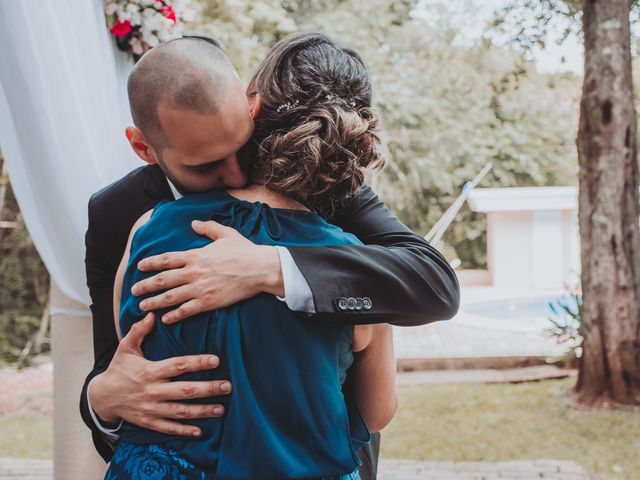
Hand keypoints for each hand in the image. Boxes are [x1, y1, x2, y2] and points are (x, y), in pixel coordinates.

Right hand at [89, 313, 231, 436]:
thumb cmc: (119, 369)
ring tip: (222, 408)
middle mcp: (152, 390)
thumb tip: (152, 314)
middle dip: (208, 389)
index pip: (178, 365)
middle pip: (185, 390)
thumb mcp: (125, 348)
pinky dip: (183, 430)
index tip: (216, 360)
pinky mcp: (148, 421)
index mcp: (150, 371)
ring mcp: (151, 408)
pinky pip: (168, 428)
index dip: (197, 363)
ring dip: (202, 411)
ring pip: (181, 411)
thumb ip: (138, 331)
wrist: (101, 397)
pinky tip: (200, 431)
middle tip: (227, 386)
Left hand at [132, 220, 283, 323]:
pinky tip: (165, 319)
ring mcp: (200, 288)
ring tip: (142, 306)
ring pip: (170, 297)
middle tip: (134, 290)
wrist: (260, 268)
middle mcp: (194, 272)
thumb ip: (208, 228)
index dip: (151, 263)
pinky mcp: (209, 302)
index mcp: (196, 255)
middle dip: (145, 285)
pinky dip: (174, 315)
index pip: (166, 259)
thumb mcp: (226, 234)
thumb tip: (194, 223)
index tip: (139, 266)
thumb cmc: (245, 251)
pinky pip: (187, 310)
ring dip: (154, 302)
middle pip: (162, 280)